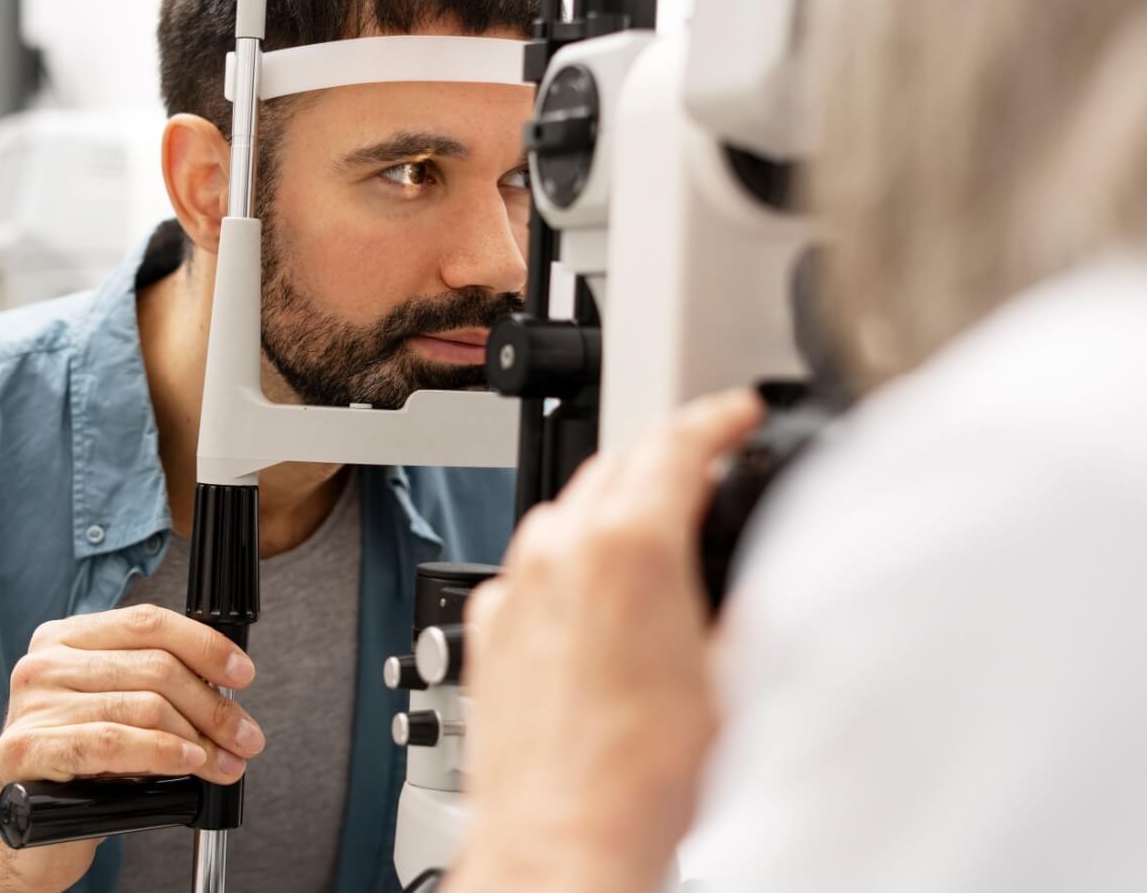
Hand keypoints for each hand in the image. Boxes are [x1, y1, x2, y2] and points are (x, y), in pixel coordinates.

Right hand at [0, 604, 263, 892]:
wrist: (22, 836)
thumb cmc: (77, 770)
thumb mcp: (118, 712)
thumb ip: (156, 687)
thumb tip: (227, 691)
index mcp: (65, 638)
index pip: (147, 622)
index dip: (204, 646)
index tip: (242, 674)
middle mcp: (44, 663)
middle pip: (154, 667)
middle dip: (214, 705)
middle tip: (245, 736)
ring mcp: (32, 705)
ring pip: (143, 705)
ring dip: (199, 737)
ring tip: (223, 761)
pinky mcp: (26, 749)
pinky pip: (113, 742)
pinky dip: (162, 752)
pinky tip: (189, 763)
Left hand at [446, 390, 762, 892]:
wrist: (561, 836)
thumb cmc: (638, 778)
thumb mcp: (733, 675)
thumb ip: (747, 604)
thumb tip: (762, 577)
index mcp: (629, 546)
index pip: (676, 442)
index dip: (716, 418)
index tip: (734, 414)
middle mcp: (560, 550)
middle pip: (617, 463)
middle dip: (665, 453)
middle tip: (703, 462)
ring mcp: (516, 584)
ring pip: (565, 508)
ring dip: (612, 501)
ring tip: (652, 525)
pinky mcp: (489, 623)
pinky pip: (530, 562)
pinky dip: (565, 557)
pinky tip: (592, 592)